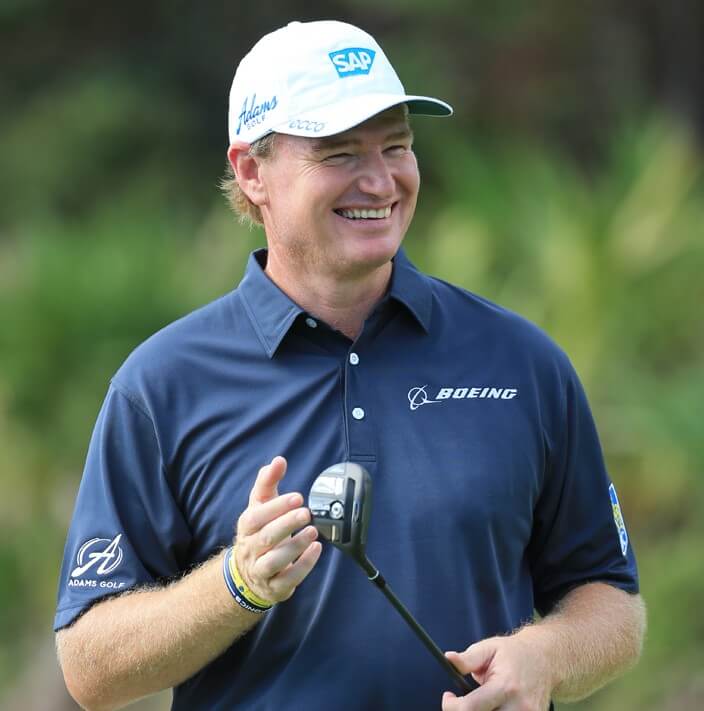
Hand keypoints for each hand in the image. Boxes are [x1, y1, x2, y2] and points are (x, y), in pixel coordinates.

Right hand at [233, 456, 321, 603]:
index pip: (256, 517)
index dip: (276, 507)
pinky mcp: (275, 587)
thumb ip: (268, 482)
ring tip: (313, 531)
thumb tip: (278, 460)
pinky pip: (288, 579)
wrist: (247, 573)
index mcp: (247, 527)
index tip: (298, 497)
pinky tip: (316, 550)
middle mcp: (251, 549)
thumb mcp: (260, 506)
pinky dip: (303, 565)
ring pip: (275, 561)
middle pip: (266, 538)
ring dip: (295, 546)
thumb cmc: (259, 531)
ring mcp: (261, 570)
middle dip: (287, 524)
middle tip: (306, 512)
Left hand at [442, 631, 552, 710]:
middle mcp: (519, 707)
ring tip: (479, 703)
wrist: (545, 660)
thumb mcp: (489, 648)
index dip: (452, 706)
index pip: (471, 708)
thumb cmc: (513, 653)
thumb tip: (448, 658)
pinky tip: (492, 706)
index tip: (448, 697)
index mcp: (505, 686)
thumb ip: (468, 658)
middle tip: (461, 703)